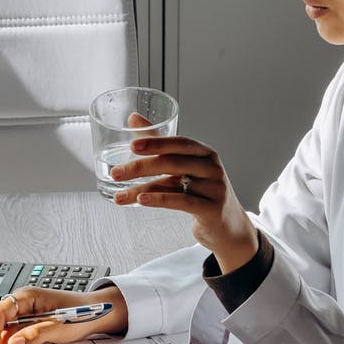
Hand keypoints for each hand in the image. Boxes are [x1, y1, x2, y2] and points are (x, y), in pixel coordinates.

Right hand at [0, 285, 128, 343]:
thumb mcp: (59, 325)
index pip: (0, 311)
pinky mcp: (25, 324)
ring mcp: (22, 313)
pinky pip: (5, 332)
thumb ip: (34, 334)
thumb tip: (11, 343)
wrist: (97, 312)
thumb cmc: (81, 313)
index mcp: (27, 296)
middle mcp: (21, 303)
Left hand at [109, 135, 260, 272]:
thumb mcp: (184, 166)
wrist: (228, 225)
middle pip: (173, 163)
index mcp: (204, 153)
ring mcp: (214, 189)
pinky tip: (142, 201)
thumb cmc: (202, 192)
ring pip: (173, 185)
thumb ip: (159, 143)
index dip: (156, 142)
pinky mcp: (212, 210)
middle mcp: (211, 168)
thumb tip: (133, 118)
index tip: (132, 145)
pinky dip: (160, 200)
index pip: (180, 142)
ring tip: (119, 196)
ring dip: (142, 189)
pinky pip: (182, 202)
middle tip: (116, 173)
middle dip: (141, 167)